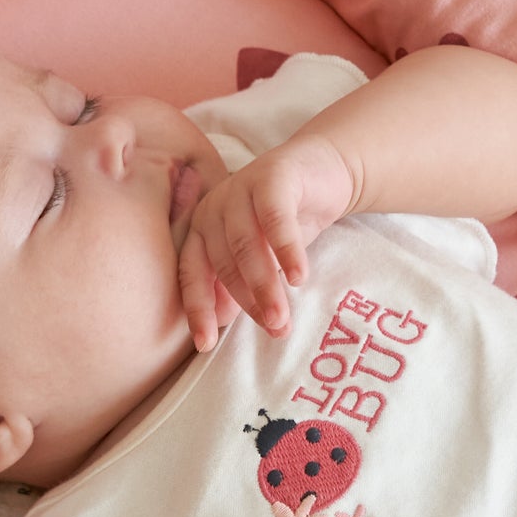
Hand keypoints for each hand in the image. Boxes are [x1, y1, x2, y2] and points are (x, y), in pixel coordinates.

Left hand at [177, 131, 358, 344]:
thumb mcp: (261, 257)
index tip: (206, 345)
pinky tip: (299, 278)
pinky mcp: (272, 176)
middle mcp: (214, 208)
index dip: (198, 310)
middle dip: (248, 302)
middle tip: (273, 329)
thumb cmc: (287, 221)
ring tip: (283, 316)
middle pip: (224, 263)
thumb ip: (238, 284)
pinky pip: (275, 220)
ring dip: (265, 285)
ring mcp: (239, 189)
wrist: (324, 171)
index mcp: (202, 230)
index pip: (192, 275)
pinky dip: (286, 251)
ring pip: (246, 245)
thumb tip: (220, 321)